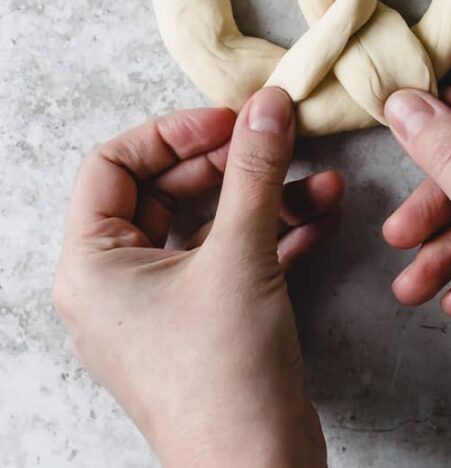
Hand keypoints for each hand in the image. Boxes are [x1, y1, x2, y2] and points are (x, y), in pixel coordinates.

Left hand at [53, 88, 340, 467]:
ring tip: (323, 183)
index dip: (171, 133)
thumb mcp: (240, 255)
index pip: (114, 165)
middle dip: (232, 165)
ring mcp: (163, 304)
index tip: (227, 120)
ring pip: (209, 225)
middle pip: (168, 190)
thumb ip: (255, 171)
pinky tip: (321, 217)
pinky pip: (231, 258)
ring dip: (266, 199)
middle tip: (278, 141)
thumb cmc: (225, 376)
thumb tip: (268, 106)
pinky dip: (273, 235)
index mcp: (94, 264)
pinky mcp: (204, 321)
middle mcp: (119, 282)